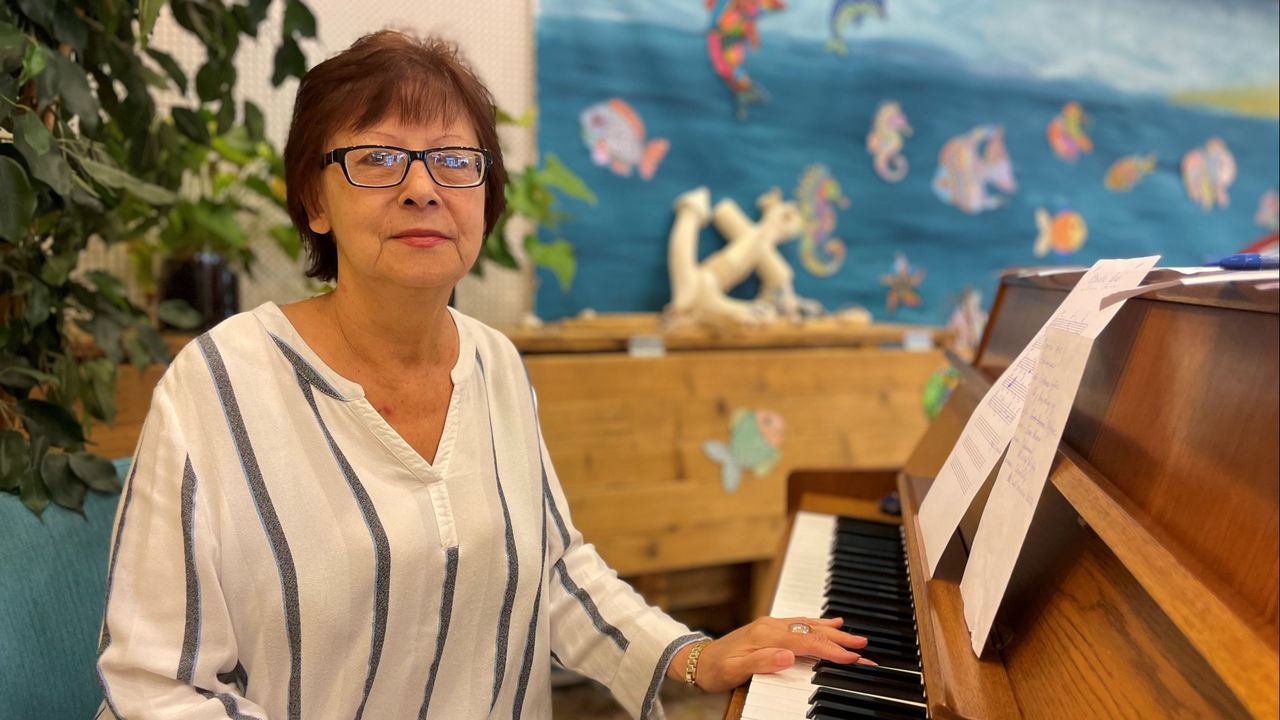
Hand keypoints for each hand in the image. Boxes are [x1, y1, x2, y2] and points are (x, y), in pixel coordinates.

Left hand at [667, 616, 873, 692]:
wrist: (697, 659)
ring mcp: (771, 626)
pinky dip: (818, 623)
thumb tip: (788, 656)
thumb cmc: (715, 669)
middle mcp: (771, 627)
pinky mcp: (770, 628)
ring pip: (809, 626)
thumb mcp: (735, 670)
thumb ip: (763, 662)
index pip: (806, 643)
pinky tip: (830, 622)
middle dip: (840, 640)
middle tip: (864, 647)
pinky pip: (800, 624)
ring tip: (854, 635)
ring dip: (833, 631)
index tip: (852, 658)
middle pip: (812, 632)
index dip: (831, 650)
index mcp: (765, 636)